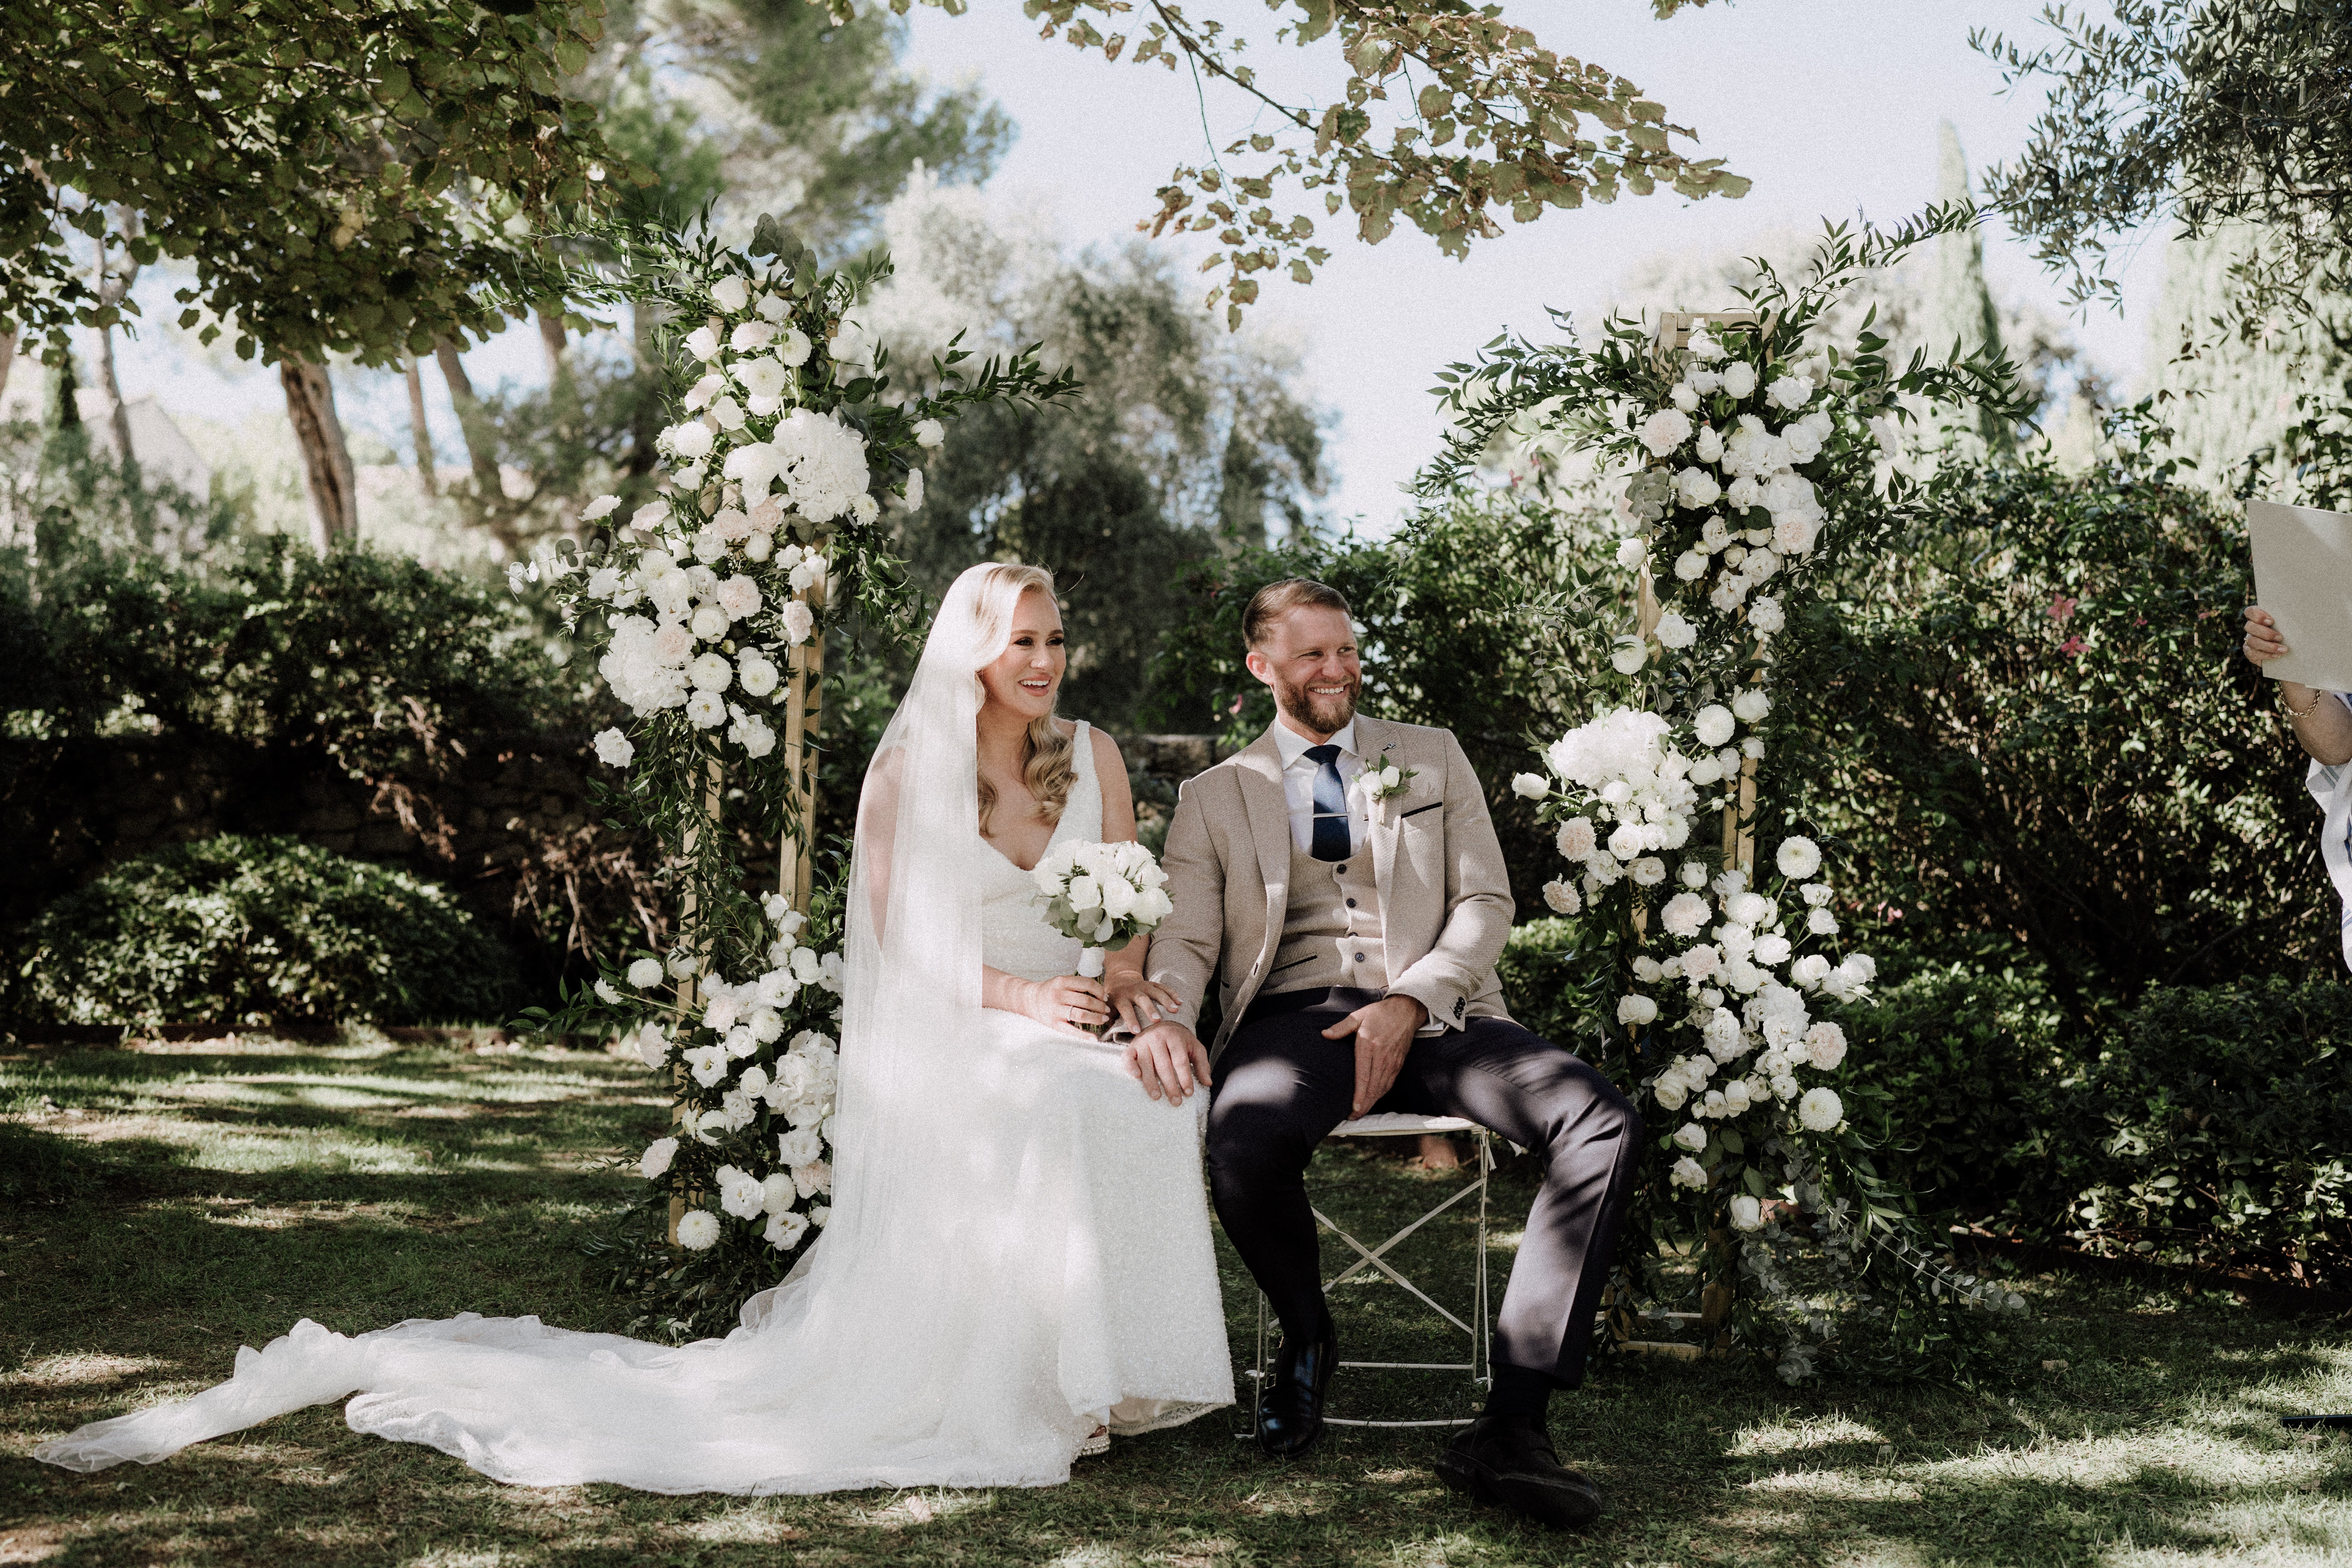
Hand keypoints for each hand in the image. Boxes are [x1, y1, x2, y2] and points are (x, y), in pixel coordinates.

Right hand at [1023, 974, 1108, 1037]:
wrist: (1030, 1000)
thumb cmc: (1050, 991)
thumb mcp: (1061, 982)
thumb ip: (1078, 985)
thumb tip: (1101, 995)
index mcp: (1061, 982)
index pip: (1087, 984)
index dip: (1100, 991)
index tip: (1104, 997)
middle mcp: (1058, 995)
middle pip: (1086, 1000)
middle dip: (1101, 1006)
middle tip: (1106, 1009)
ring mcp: (1056, 1010)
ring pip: (1081, 1014)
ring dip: (1096, 1017)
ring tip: (1103, 1019)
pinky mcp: (1054, 1024)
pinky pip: (1072, 1031)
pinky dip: (1084, 1035)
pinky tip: (1094, 1037)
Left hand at [1105, 971, 1182, 1035]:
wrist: (1120, 980)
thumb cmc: (1115, 1001)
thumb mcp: (1108, 1008)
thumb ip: (1108, 1021)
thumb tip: (1104, 1037)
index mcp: (1120, 998)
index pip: (1125, 1009)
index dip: (1130, 1020)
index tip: (1136, 1031)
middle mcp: (1133, 990)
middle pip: (1142, 998)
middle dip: (1150, 1009)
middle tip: (1157, 1020)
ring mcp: (1144, 985)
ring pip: (1156, 991)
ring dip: (1166, 1000)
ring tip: (1175, 1010)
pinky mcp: (1153, 983)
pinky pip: (1164, 987)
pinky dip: (1172, 994)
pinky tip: (1180, 1002)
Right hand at [1126, 1021, 1212, 1104]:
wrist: (1161, 1024)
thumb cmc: (1179, 1040)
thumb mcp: (1195, 1048)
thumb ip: (1202, 1064)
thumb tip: (1208, 1083)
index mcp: (1175, 1037)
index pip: (1180, 1061)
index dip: (1185, 1078)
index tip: (1188, 1093)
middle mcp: (1158, 1038)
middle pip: (1164, 1065)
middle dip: (1170, 1085)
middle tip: (1175, 1102)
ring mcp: (1143, 1042)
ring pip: (1146, 1064)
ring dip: (1151, 1082)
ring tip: (1157, 1097)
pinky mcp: (1132, 1046)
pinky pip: (1128, 1057)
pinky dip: (1131, 1067)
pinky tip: (1137, 1077)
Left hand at [1323, 995, 1428, 1117]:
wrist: (1406, 1011)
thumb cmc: (1380, 1013)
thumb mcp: (1358, 1016)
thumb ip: (1341, 1027)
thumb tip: (1325, 1034)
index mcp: (1369, 1045)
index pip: (1363, 1076)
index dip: (1359, 1095)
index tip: (1354, 1108)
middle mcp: (1382, 1057)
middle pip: (1373, 1087)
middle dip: (1364, 1105)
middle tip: (1353, 1117)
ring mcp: (1392, 1061)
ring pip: (1382, 1088)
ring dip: (1372, 1102)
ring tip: (1361, 1113)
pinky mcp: (1398, 1063)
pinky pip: (1390, 1083)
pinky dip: (1381, 1094)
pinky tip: (1373, 1099)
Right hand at [2245, 605, 2289, 665]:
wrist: (2290, 652)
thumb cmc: (2291, 634)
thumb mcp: (2290, 624)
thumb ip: (2288, 619)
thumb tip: (2298, 614)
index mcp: (2259, 617)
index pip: (2250, 611)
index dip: (2257, 616)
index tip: (2272, 622)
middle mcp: (2252, 628)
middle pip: (2249, 627)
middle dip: (2266, 633)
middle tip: (2280, 637)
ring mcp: (2249, 640)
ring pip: (2251, 641)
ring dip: (2268, 646)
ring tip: (2283, 650)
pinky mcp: (2250, 652)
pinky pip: (2252, 653)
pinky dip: (2266, 654)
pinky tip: (2277, 655)